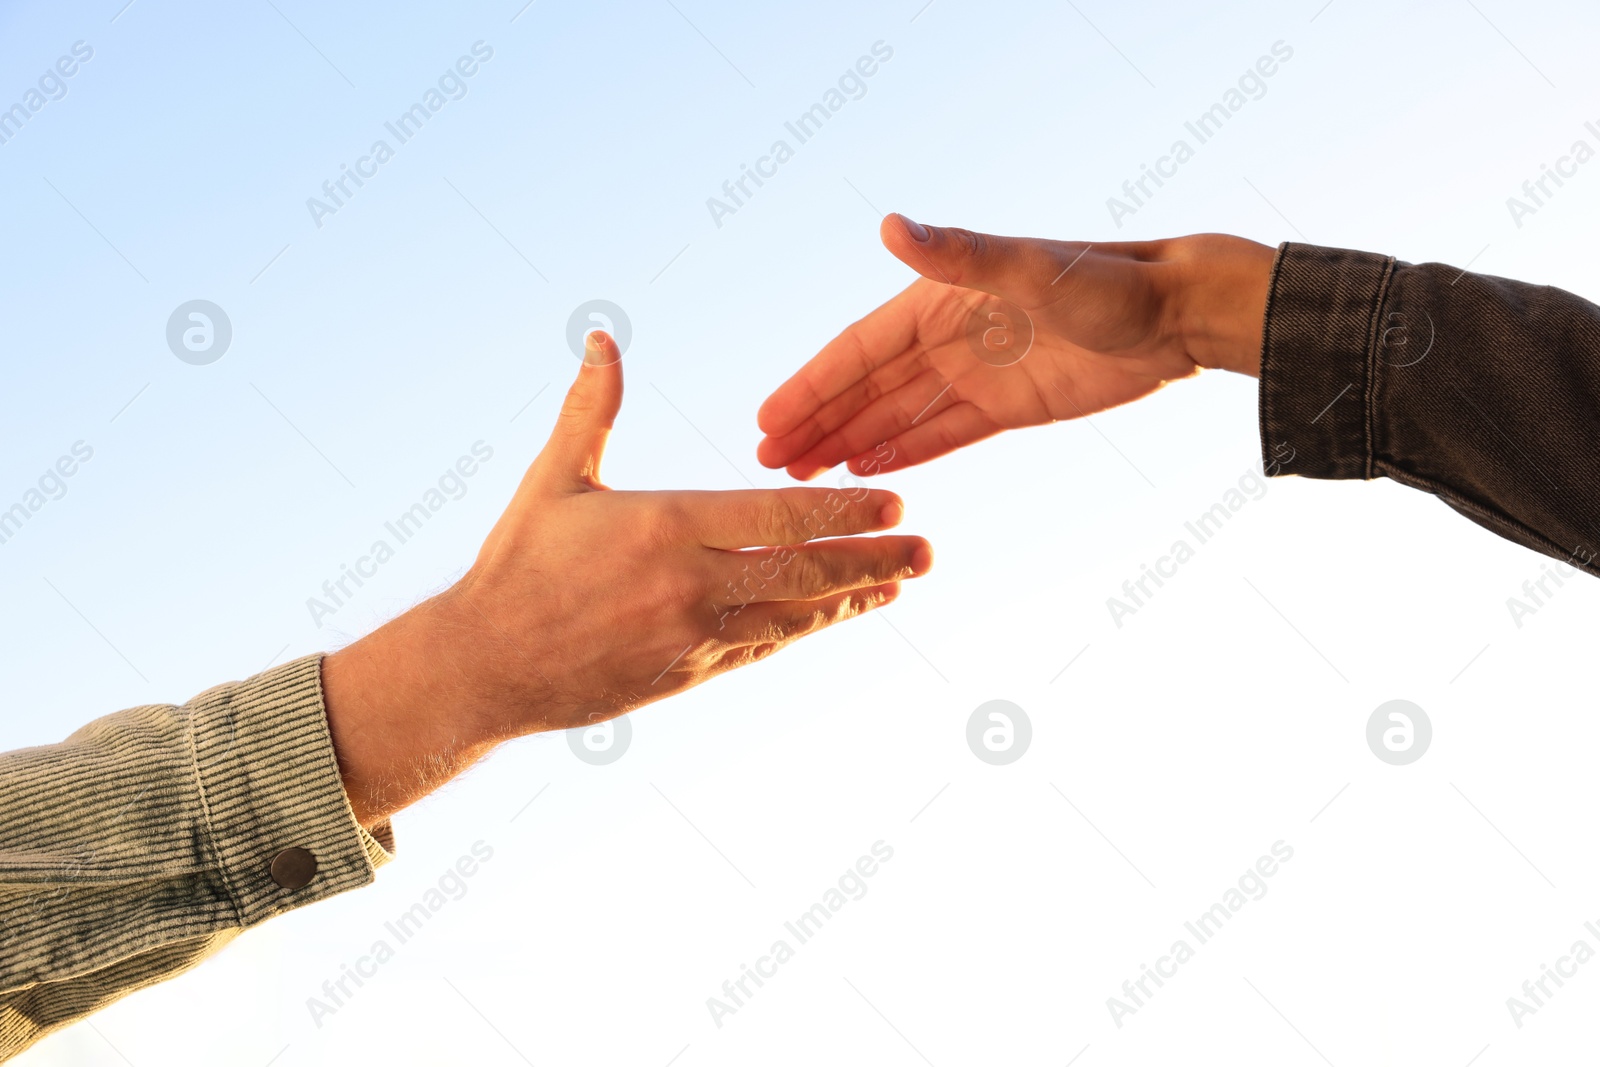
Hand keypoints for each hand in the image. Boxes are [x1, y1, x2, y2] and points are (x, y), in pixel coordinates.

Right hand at [323, 331, 931, 824]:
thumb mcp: (554, 480)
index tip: (895, 503)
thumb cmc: (517, 564)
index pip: (777, 517)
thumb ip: (592, 409)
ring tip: (900, 585)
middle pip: (804, 571)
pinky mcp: (688, 673)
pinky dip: (806, 630)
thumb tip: (602, 337)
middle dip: (872, 559)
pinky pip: (763, 647)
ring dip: (852, 599)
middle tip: (927, 550)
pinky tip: (837, 616)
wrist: (484, 666)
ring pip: (793, 616)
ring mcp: (693, 636)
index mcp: (666, 527)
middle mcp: (691, 585)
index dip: (844, 512)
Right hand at [756, 216, 1274, 478]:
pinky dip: (903, 452)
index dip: (810, 386)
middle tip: (768, 462)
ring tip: (803, 473)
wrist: (1178, 316)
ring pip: (896, 416)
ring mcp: (975, 374)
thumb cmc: (1108, 281)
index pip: (857, 351)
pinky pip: (942, 434)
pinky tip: (867, 470)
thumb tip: (888, 225)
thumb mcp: (1031, 269)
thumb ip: (958, 253)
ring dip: (849, 442)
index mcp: (939, 300)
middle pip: (866, 388)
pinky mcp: (1008, 407)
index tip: (767, 421)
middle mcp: (948, 337)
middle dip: (816, 424)